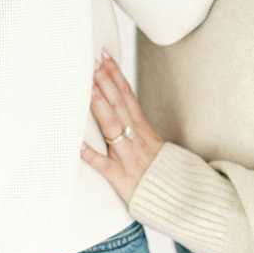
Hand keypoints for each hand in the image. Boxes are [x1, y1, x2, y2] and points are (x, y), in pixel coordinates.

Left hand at [80, 49, 163, 203]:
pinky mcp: (120, 177)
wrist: (175, 197)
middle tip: (92, 62)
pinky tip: (78, 145)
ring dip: (100, 107)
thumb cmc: (158, 169)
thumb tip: (116, 104)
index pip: (126, 95)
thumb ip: (133, 123)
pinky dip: (92, 155)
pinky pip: (104, 165)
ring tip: (88, 88)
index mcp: (141, 127)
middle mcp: (134, 137)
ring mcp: (127, 156)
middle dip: (105, 83)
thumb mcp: (149, 141)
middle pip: (118, 104)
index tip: (104, 55)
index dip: (115, 74)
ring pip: (113, 127)